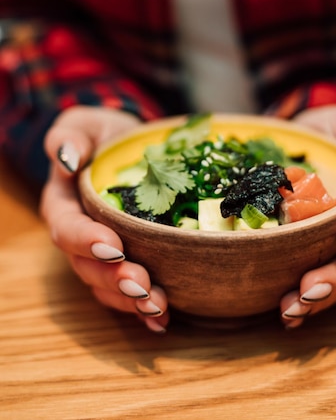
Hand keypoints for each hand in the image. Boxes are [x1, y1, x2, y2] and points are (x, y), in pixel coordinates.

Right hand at [40, 106, 168, 333]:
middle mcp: (79, 236)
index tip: (113, 245)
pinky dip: (145, 309)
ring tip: (157, 306)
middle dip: (113, 279)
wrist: (133, 149)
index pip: (66, 227)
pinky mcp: (127, 262)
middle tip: (141, 283)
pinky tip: (164, 320)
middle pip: (87, 266)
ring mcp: (102, 254)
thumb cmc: (106, 135)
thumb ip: (69, 136)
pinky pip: (129, 292)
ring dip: (130, 300)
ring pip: (107, 285)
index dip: (85, 240)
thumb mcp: (87, 124)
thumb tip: (67, 159)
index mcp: (64, 204)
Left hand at [279, 104, 335, 327]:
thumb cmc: (327, 132)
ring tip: (289, 308)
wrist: (294, 144)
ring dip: (314, 298)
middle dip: (334, 278)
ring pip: (333, 278)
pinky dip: (297, 301)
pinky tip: (282, 316)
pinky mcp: (304, 254)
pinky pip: (305, 281)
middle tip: (308, 289)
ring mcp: (330, 245)